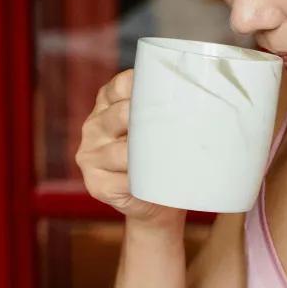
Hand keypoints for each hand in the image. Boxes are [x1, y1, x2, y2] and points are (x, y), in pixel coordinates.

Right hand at [75, 70, 182, 228]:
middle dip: (151, 119)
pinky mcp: (96, 184)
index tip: (171, 92)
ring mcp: (91, 155)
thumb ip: (162, 108)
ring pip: (123, 151)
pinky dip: (145, 181)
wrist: (156, 202)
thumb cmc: (160, 156)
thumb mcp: (157, 126)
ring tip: (173, 155)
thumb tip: (195, 92)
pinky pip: (124, 180)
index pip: (121, 85)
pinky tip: (158, 181)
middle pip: (121, 114)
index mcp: (106, 104)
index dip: (143, 86)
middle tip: (180, 125)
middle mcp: (94, 126)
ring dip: (150, 154)